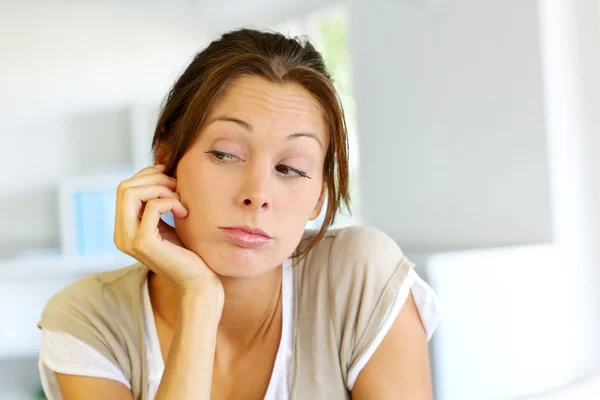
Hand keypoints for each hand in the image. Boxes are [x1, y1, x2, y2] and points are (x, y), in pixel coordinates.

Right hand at [114, 165, 222, 298]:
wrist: (198, 281)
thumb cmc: (188, 252)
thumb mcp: (168, 223)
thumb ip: (156, 203)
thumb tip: (158, 171)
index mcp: (124, 228)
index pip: (124, 189)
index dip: (146, 175)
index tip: (170, 176)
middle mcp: (121, 234)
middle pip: (124, 188)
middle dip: (153, 180)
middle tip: (177, 187)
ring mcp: (129, 240)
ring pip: (131, 193)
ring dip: (161, 189)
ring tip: (181, 201)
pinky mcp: (143, 243)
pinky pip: (152, 206)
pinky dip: (170, 202)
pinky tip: (184, 212)